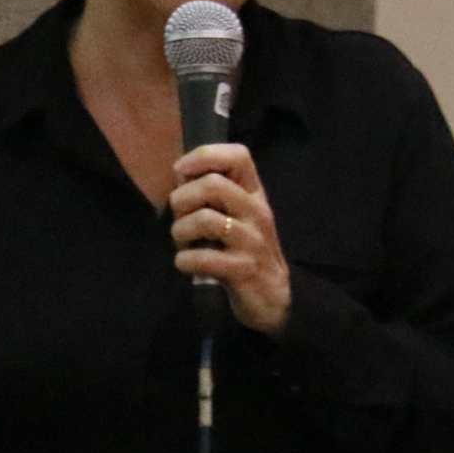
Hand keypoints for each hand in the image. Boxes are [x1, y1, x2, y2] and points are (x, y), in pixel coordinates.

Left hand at [167, 142, 289, 334]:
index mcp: (254, 193)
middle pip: (212, 185)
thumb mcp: (235, 216)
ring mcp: (252, 241)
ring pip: (205, 220)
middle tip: (179, 218)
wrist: (274, 297)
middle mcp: (257, 211)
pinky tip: (187, 264)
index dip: (204, 155)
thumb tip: (181, 173)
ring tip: (182, 245)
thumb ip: (213, 194)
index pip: (238, 155)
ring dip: (180, 232)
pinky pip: (204, 258)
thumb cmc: (244, 250)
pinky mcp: (244, 270)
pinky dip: (185, 261)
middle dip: (182, 200)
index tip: (181, 171)